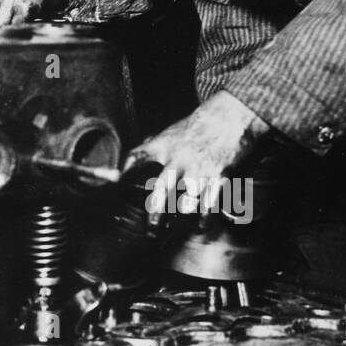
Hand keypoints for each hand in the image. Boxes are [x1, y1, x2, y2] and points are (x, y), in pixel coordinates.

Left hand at [121, 91, 269, 226]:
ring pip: (187, 202)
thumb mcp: (171, 133)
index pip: (137, 157)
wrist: (228, 117)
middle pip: (161, 189)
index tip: (116, 185)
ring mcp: (198, 170)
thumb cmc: (197, 126)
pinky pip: (209, 204)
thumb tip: (135, 162)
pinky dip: (205, 217)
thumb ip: (155, 148)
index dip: (124, 171)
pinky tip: (201, 224)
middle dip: (155, 212)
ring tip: (178, 227)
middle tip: (151, 228)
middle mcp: (178, 159)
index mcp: (163, 146)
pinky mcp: (217, 176)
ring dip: (184, 215)